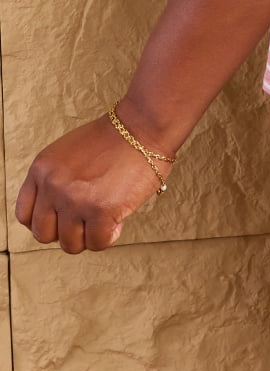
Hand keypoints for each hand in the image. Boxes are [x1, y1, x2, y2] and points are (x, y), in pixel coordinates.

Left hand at [14, 114, 174, 253]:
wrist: (143, 125)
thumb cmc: (113, 138)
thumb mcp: (67, 153)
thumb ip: (55, 180)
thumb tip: (56, 214)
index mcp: (42, 169)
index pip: (25, 215)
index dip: (45, 221)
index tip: (62, 218)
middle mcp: (53, 185)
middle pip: (43, 235)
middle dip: (66, 231)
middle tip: (86, 219)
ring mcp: (75, 200)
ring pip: (70, 244)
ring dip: (89, 235)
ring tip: (105, 217)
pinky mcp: (101, 211)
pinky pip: (98, 243)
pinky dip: (110, 235)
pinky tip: (118, 218)